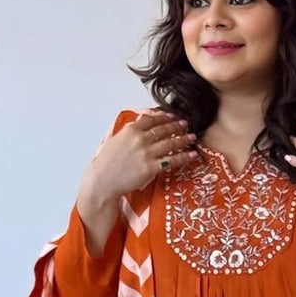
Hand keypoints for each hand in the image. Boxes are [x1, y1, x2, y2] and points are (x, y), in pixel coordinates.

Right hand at [76, 109, 197, 213]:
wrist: (103, 181)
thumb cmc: (106, 163)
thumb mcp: (115, 139)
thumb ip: (129, 131)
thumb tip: (140, 123)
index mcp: (130, 130)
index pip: (151, 119)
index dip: (164, 116)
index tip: (171, 115)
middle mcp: (140, 139)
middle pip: (163, 129)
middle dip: (177, 126)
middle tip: (185, 124)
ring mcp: (146, 154)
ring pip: (170, 143)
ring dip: (183, 139)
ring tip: (192, 137)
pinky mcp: (151, 168)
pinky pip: (172, 160)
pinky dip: (184, 156)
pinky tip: (192, 154)